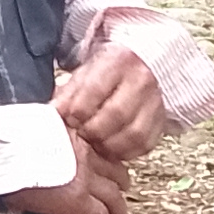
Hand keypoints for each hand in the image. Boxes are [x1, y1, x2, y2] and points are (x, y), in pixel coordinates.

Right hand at [0, 131, 132, 213]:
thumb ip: (47, 134)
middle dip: (120, 182)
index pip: (102, 146)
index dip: (107, 158)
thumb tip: (41, 141)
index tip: (108, 164)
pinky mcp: (78, 199)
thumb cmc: (9, 139)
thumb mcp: (34, 125)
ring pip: (113, 195)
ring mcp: (84, 177)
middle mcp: (85, 154)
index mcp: (74, 133)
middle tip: (122, 189)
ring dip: (119, 208)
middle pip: (115, 170)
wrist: (3, 153)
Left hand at [54, 43, 170, 163]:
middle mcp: (141, 80)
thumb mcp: (86, 72)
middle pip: (116, 114)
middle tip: (81, 134)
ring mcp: (155, 102)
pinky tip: (111, 148)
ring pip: (133, 133)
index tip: (68, 120)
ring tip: (95, 143)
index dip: (77, 111)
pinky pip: (144, 145)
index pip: (95, 90)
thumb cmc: (109, 71)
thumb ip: (69, 93)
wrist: (144, 65)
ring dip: (108, 145)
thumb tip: (53, 113)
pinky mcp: (161, 121)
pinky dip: (125, 152)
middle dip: (92, 130)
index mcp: (119, 61)